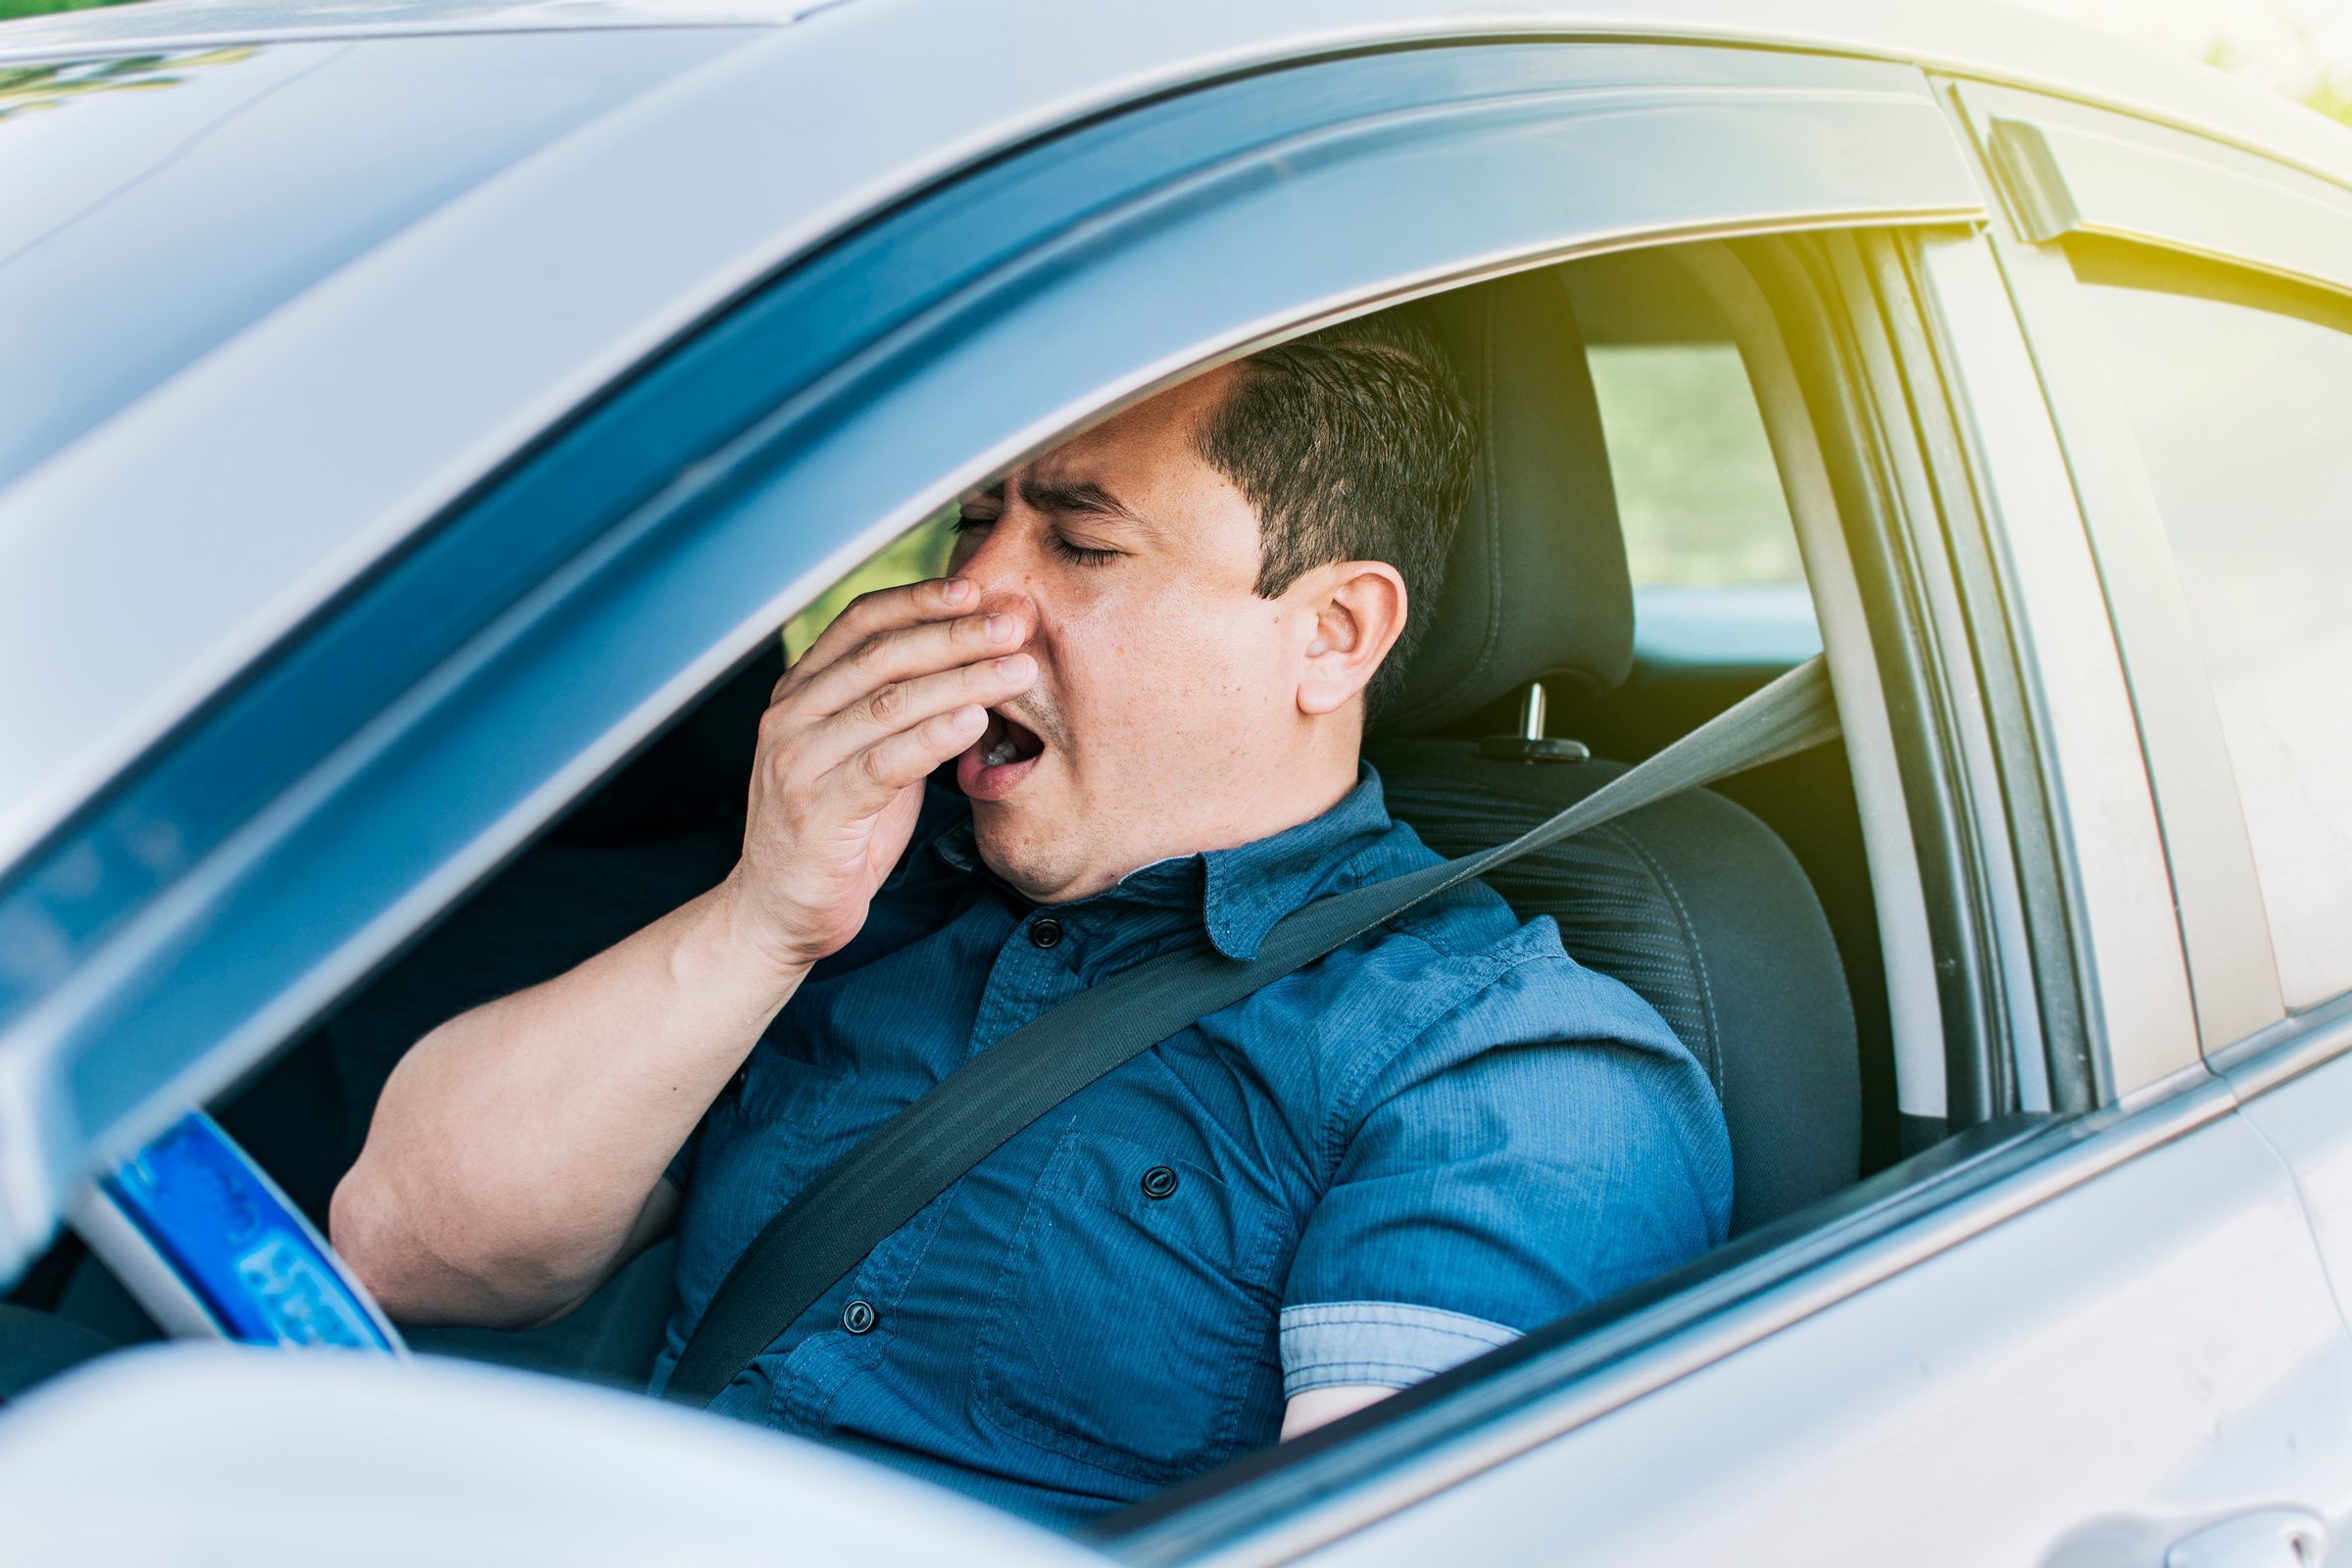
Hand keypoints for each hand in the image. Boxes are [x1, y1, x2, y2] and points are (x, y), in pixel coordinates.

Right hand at [721, 577, 1035, 971]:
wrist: (778, 912)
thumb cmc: (837, 829)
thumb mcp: (867, 753)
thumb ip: (900, 708)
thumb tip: (971, 657)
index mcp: (801, 691)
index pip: (860, 622)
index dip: (919, 600)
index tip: (976, 587)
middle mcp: (790, 716)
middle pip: (881, 655)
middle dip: (954, 634)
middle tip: (1013, 624)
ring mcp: (798, 762)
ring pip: (888, 703)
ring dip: (961, 681)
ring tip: (1017, 670)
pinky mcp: (815, 811)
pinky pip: (882, 763)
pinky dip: (932, 736)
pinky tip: (975, 720)